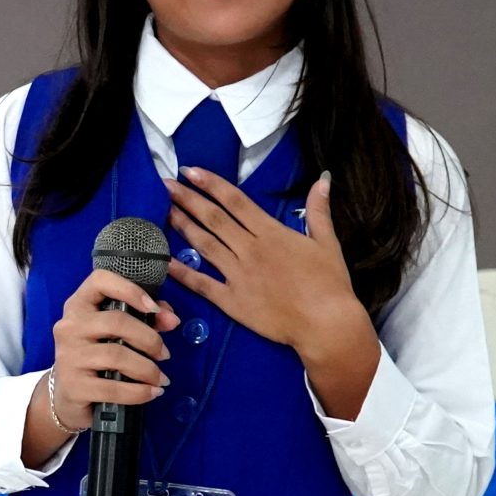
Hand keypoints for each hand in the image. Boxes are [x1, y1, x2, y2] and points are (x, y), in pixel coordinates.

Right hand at [45, 267, 182, 430]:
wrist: (68, 397)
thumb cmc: (97, 358)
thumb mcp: (117, 334)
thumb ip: (146, 319)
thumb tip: (172, 319)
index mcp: (79, 306)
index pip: (100, 281)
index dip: (130, 290)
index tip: (154, 309)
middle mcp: (69, 326)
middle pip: (116, 321)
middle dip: (149, 338)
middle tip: (164, 354)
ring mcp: (68, 356)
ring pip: (117, 356)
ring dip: (147, 369)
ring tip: (161, 379)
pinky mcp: (73, 386)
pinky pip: (113, 388)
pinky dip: (139, 392)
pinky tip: (152, 393)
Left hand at [165, 168, 369, 367]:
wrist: (326, 325)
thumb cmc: (330, 284)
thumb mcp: (327, 243)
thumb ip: (319, 211)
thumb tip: (322, 181)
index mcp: (271, 233)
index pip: (235, 202)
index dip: (211, 184)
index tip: (190, 171)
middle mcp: (250, 250)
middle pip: (214, 219)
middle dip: (188, 199)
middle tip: (165, 184)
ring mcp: (238, 276)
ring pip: (205, 245)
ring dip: (183, 226)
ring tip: (165, 211)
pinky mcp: (232, 302)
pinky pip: (202, 284)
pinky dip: (182, 272)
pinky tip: (165, 261)